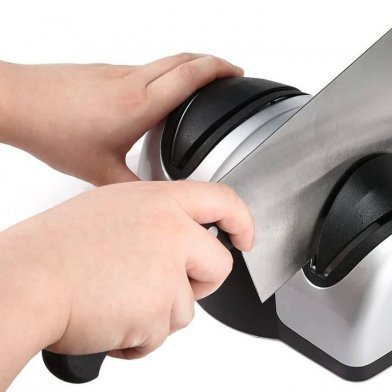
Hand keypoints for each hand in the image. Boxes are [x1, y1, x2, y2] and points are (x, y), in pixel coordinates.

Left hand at [0, 55, 242, 184]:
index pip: (191, 75)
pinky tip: (159, 95)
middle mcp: (132, 81)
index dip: (220, 70)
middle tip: (229, 73)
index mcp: (139, 104)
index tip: (237, 73)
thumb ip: (134, 188)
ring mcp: (118, 72)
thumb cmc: (52, 129)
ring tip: (201, 84)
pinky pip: (146, 68)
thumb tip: (155, 200)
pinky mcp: (106, 72)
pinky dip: (165, 74)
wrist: (18, 103)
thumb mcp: (100, 171)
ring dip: (190, 66)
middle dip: (213, 62)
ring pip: (165, 61)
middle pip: (185, 58)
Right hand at [0, 180, 253, 391]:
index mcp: (159, 201)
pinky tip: (110, 320)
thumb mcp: (111, 210)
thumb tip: (180, 237)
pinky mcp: (157, 311)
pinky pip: (161, 335)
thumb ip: (155, 220)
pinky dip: (137, 338)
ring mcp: (167, 272)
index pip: (222, 200)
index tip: (244, 237)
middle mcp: (171, 232)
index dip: (242, 221)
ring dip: (156, 315)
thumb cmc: (54, 250)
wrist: (24, 282)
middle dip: (199, 285)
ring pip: (187, 308)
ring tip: (116, 301)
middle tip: (162, 288)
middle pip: (218, 265)